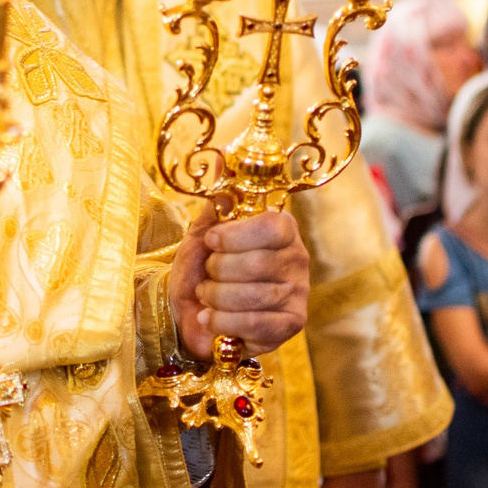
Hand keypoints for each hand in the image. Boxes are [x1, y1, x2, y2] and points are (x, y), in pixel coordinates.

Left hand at [168, 206, 310, 359]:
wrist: (190, 313)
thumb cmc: (201, 268)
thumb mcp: (203, 231)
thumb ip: (217, 202)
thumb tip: (222, 162)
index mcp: (282, 228)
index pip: (271, 226)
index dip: (235, 235)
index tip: (211, 241)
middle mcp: (297, 258)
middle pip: (258, 263)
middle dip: (219, 271)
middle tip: (207, 274)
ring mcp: (298, 293)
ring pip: (255, 296)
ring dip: (217, 297)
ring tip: (206, 296)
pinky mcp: (291, 325)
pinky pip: (257, 324)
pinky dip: (224, 321)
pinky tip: (210, 318)